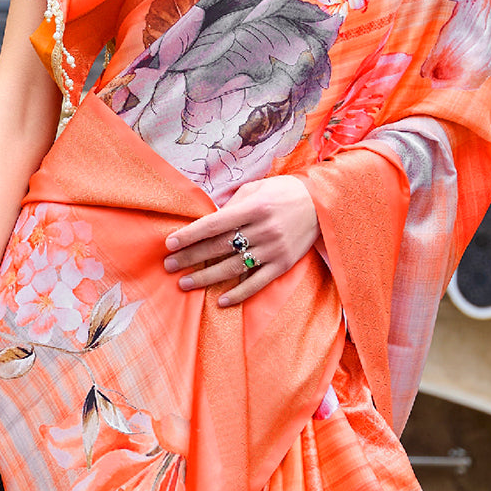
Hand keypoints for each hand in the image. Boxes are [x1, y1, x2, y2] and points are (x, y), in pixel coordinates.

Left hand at [163, 176, 319, 306]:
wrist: (321, 204)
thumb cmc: (282, 193)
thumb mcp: (256, 189)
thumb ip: (231, 204)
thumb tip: (205, 221)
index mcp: (254, 208)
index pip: (214, 224)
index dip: (190, 235)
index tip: (169, 244)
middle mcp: (263, 230)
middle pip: (219, 247)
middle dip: (191, 258)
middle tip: (169, 266)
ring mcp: (274, 250)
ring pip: (234, 268)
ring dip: (207, 277)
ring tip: (185, 283)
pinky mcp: (283, 265)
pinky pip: (257, 283)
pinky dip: (238, 293)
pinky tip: (220, 300)